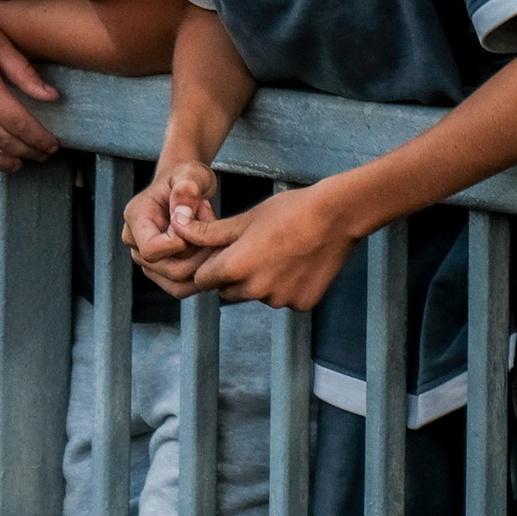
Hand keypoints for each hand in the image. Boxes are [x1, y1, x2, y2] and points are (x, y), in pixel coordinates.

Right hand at [123, 159, 219, 296]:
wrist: (185, 185)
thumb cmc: (187, 177)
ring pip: (177, 283)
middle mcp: (134, 242)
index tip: (197, 223)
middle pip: (168, 270)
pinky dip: (201, 275)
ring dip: (202, 264)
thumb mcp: (191, 174)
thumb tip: (182, 216)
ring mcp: (145, 260)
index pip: (151, 249)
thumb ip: (186, 189)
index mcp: (135, 217)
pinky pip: (181, 288)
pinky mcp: (160, 271)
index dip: (180, 243)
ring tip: (209, 236)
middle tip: (212, 229)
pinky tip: (209, 251)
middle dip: (198, 254)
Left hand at [180, 186, 359, 310]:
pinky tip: (297, 263)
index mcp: (236, 268)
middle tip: (252, 249)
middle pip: (228, 291)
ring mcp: (280, 301)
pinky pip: (283, 299)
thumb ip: (210, 232)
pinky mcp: (301, 305)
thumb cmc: (289, 211)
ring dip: (259, 282)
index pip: (203, 280)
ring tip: (278, 252)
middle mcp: (255, 291)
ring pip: (256, 296)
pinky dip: (285, 287)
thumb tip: (179, 229)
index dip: (209, 265)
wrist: (337, 216)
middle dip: (232, 276)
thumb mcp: (246, 218)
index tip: (222, 251)